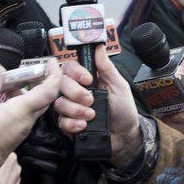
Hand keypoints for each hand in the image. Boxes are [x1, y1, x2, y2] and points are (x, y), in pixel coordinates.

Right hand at [0, 60, 61, 183]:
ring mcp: (22, 128)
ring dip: (23, 91)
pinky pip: (23, 113)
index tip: (51, 63)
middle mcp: (27, 120)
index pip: (48, 91)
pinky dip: (16, 101)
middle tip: (24, 69)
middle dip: (37, 80)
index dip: (54, 74)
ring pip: (31, 104)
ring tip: (3, 83)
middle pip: (42, 96)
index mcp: (22, 111)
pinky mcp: (16, 133)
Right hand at [53, 43, 141, 168]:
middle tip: (91, 101)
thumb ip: (107, 68)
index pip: (70, 67)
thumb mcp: (119, 86)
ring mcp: (70, 108)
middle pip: (61, 84)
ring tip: (91, 116)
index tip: (88, 80)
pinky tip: (84, 125)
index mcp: (87, 80)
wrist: (124, 137)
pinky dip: (72, 123)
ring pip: (59, 103)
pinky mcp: (68, 124)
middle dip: (76, 93)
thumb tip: (99, 47)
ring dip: (76, 110)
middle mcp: (75, 92)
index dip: (76, 72)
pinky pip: (61, 121)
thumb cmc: (123, 110)